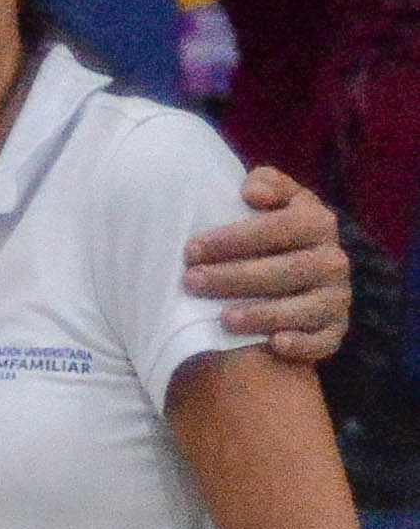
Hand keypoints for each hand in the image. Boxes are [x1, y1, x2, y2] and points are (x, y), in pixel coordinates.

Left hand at [190, 170, 349, 366]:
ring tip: (222, 319)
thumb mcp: (272, 203)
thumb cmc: (270, 236)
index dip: (235, 238)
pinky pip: (323, 340)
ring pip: (303, 307)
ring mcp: (336, 297)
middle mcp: (332, 260)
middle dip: (234, 277)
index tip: (191, 249)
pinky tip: (274, 344)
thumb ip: (266, 184)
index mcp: (317, 223)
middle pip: (286, 270)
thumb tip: (251, 191)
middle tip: (191, 282)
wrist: (293, 278)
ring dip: (263, 314)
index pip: (281, 227)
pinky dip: (302, 344)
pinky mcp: (334, 330)